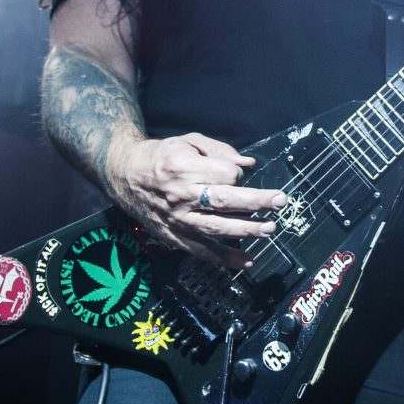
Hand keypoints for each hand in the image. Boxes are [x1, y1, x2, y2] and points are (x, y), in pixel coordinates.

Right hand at [104, 131, 283, 268]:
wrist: (123, 174)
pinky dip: (224, 258)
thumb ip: (219, 151)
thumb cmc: (159, 156)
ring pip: (217, 228)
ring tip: (269, 229)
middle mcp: (181, 195)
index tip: (239, 175)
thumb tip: (248, 164)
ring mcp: (177, 219)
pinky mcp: (174, 236)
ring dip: (246, 230)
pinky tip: (246, 260)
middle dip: (256, 202)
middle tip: (280, 201)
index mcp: (184, 168)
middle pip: (225, 201)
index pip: (224, 175)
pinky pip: (202, 250)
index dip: (238, 175)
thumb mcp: (187, 142)